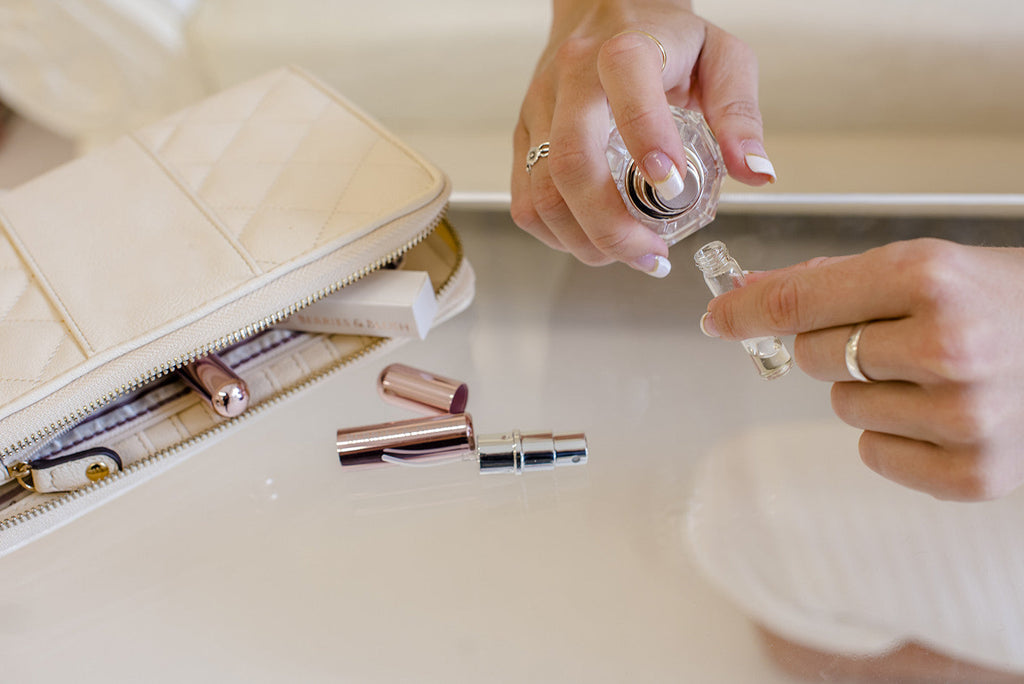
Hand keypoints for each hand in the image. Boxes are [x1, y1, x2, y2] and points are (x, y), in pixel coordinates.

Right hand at [511, 0, 774, 276]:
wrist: (606, 12)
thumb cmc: (666, 39)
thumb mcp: (721, 59)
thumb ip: (740, 114)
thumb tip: (755, 172)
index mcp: (625, 49)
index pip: (626, 86)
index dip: (646, 138)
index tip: (672, 186)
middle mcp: (571, 77)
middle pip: (571, 163)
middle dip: (610, 225)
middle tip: (651, 255)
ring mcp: (540, 110)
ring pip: (542, 193)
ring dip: (584, 240)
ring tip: (629, 253)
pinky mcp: (525, 137)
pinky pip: (526, 201)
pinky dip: (557, 234)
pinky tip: (592, 239)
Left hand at [700, 238, 1023, 500]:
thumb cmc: (1005, 301)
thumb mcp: (925, 267)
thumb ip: (830, 282)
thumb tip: (746, 295)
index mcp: (930, 279)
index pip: (799, 302)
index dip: (747, 311)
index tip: (719, 317)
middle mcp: (948, 347)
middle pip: (813, 356)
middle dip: (834, 344)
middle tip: (891, 335)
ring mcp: (963, 417)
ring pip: (842, 407)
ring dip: (869, 390)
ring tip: (931, 372)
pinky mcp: (973, 474)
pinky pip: (874, 454)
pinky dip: (893, 435)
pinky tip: (940, 411)